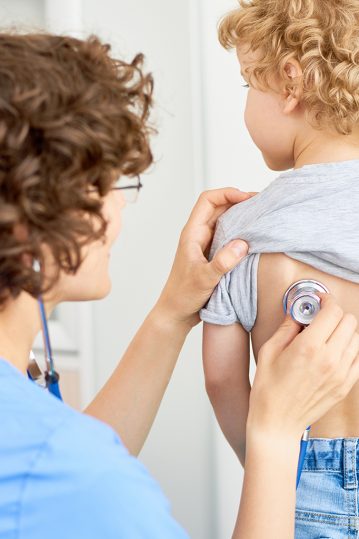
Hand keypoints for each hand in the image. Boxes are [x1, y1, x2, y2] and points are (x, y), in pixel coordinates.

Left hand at [155, 188, 253, 328]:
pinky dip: (241, 232)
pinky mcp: (212, 254)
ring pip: (224, 221)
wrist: (176, 312)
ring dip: (241, 216)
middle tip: (261, 204)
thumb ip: (222, 262)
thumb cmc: (183, 295)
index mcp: (192, 233)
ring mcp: (205, 244)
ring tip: (261, 216)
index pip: (208, 201)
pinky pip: (228, 236)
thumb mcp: (204, 279)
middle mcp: (198, 235)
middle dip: (238, 201)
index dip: (227, 193)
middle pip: (218, 207)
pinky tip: (254, 237)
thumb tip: (242, 243)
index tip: (247, 198)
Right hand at [247, 294, 358, 439]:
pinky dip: (350, 349)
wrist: (277, 422)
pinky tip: (334, 351)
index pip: (333, 312)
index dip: (326, 301)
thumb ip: (287, 327)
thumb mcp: (269, 351)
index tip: (319, 302)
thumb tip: (298, 311)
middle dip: (335, 314)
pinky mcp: (345, 385)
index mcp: (309, 348)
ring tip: (326, 336)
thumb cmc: (269, 388)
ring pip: (357, 338)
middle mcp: (330, 359)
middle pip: (349, 321)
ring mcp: (341, 373)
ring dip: (344, 331)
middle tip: (321, 318)